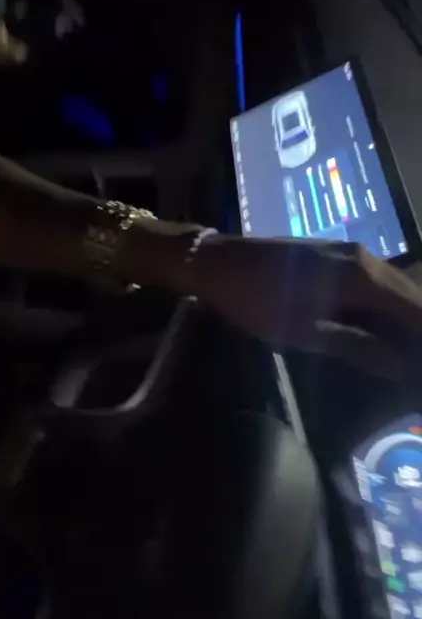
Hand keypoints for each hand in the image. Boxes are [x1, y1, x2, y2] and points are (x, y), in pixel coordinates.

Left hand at [193, 237, 421, 380]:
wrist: (217, 261)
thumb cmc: (256, 300)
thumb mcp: (304, 332)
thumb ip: (355, 347)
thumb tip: (400, 368)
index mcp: (361, 277)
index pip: (415, 309)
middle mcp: (365, 258)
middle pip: (411, 295)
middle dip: (420, 327)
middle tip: (416, 364)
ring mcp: (351, 251)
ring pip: (395, 287)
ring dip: (408, 316)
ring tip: (408, 350)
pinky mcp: (337, 253)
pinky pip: (377, 280)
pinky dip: (389, 304)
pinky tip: (386, 327)